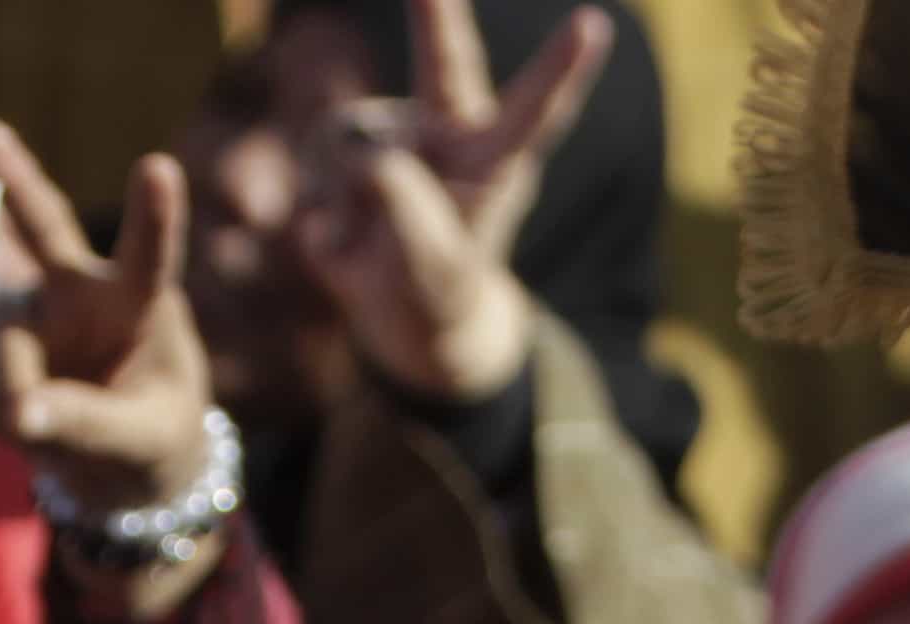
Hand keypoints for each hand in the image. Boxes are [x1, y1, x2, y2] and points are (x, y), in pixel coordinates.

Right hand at [0, 119, 219, 597]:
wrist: (118, 459)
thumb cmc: (151, 438)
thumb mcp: (142, 441)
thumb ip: (88, 424)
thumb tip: (20, 412)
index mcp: (140, 305)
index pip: (149, 258)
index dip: (154, 215)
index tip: (159, 168)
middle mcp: (80, 290)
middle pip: (45, 227)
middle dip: (13, 179)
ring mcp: (29, 309)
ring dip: (15, 400)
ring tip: (53, 429)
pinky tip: (25, 421)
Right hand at [293, 0, 611, 406]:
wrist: (399, 308)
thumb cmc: (435, 289)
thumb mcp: (429, 268)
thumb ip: (409, 214)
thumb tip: (370, 156)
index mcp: (493, 161)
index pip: (534, 112)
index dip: (560, 69)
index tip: (593, 25)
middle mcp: (446, 131)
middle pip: (445, 64)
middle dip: (438, 18)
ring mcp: (394, 130)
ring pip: (349, 139)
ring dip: (343, 199)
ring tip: (360, 242)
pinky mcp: (347, 139)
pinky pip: (317, 160)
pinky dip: (319, 212)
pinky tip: (339, 237)